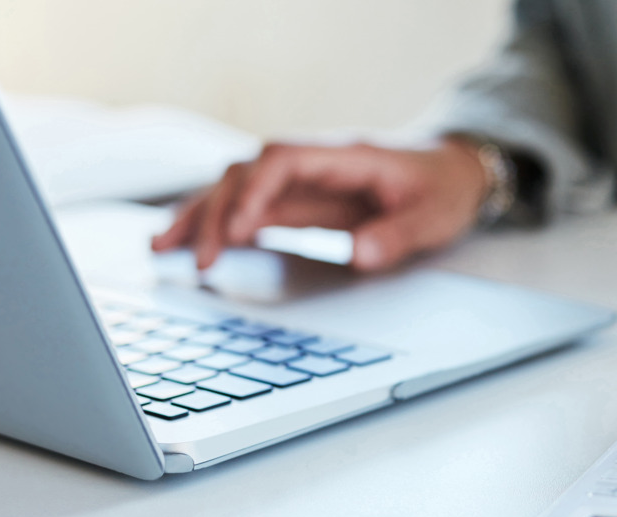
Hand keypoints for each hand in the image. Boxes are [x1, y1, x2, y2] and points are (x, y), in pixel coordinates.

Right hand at [153, 138, 487, 271]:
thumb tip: (359, 255)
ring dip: (200, 215)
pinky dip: (216, 225)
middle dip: (217, 212)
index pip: (284, 160)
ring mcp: (302, 182)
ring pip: (236, 188)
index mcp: (345, 157)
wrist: (454, 173)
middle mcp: (314, 164)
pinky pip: (247, 208)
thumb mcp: (433, 217)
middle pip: (247, 174)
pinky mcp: (298, 202)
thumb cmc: (443, 190)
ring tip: (161, 247)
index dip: (256, 189)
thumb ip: (397, 235)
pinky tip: (186, 245)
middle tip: (201, 259)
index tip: (240, 228)